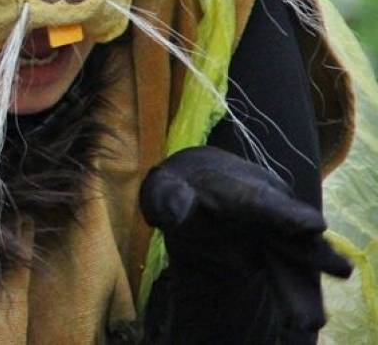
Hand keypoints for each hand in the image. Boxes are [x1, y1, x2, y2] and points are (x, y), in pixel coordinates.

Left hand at [140, 146, 350, 334]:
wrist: (199, 189)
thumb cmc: (179, 188)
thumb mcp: (165, 188)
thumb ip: (168, 198)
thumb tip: (173, 211)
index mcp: (238, 186)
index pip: (259, 201)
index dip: (285, 213)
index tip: (311, 225)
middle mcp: (268, 206)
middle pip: (292, 232)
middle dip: (313, 251)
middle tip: (338, 268)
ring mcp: (278, 230)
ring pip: (296, 259)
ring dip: (305, 287)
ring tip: (309, 318)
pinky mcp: (281, 251)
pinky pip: (292, 275)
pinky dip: (299, 296)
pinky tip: (305, 318)